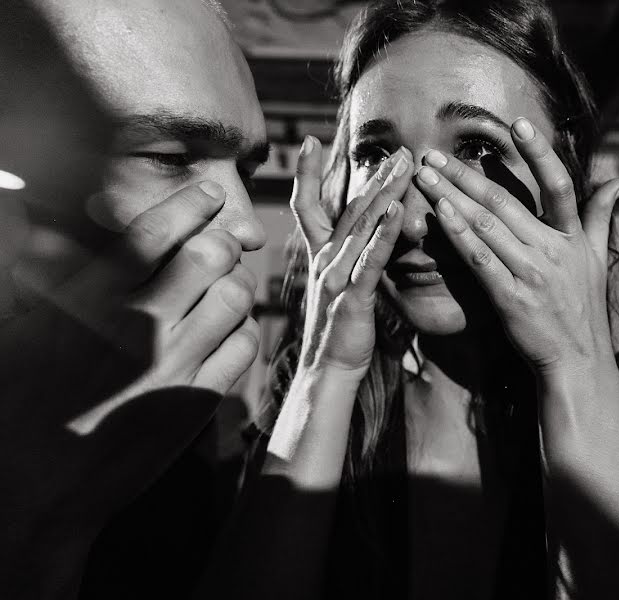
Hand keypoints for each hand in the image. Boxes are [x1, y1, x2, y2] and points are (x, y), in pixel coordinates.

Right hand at [0, 181, 259, 543]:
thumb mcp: (16, 327)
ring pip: (236, 297)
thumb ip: (42, 270)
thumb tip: (33, 213)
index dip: (189, 204)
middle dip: (219, 239)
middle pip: (209, 256)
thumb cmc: (14, 402)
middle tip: (217, 241)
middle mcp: (139, 328)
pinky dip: (241, 329)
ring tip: (221, 286)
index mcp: (88, 301)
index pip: (153, 233)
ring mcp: (174, 368)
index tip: (205, 193)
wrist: (32, 490)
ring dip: (234, 283)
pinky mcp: (197, 403)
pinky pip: (243, 346)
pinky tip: (225, 330)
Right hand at [291, 137, 408, 379]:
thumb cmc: (339, 332)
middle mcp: (325, 260)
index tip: (308, 141)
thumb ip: (348, 260)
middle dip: (375, 176)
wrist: (327, 372)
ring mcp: (336, 276)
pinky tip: (397, 212)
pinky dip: (384, 234)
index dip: (305, 174)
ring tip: (405, 166)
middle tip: (400, 149)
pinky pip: (370, 259)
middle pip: (349, 209)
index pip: (306, 206)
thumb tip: (364, 239)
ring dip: (385, 194)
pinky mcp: (352, 296)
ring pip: (362, 227)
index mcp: (321, 256)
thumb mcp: (338, 288)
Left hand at [414, 118, 618, 378]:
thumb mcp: (597, 258)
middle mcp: (552, 249)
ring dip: (452, 197)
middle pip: (505, 202)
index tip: (517, 123)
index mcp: (572, 236)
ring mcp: (530, 273)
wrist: (577, 359)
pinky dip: (459, 234)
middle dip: (466, 175)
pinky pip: (480, 259)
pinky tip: (439, 214)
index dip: (540, 153)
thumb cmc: (582, 308)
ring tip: (425, 176)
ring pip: (486, 225)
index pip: (559, 185)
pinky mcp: (510, 297)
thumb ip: (601, 216)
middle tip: (434, 154)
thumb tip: (618, 181)